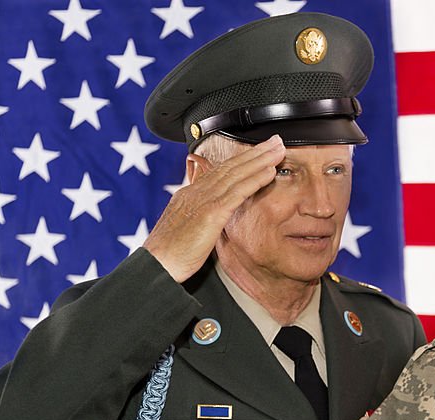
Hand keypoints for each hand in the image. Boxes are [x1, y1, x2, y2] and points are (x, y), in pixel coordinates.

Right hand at [143, 134, 285, 282]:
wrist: (155, 265)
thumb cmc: (170, 252)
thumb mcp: (184, 226)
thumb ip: (198, 210)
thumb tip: (207, 203)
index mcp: (190, 194)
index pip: (221, 170)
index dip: (243, 159)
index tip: (261, 150)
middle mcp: (196, 191)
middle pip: (230, 166)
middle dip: (256, 152)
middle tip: (276, 140)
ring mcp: (202, 201)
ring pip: (236, 174)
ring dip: (260, 160)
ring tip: (279, 149)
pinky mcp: (210, 214)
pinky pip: (236, 193)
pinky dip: (254, 180)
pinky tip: (269, 172)